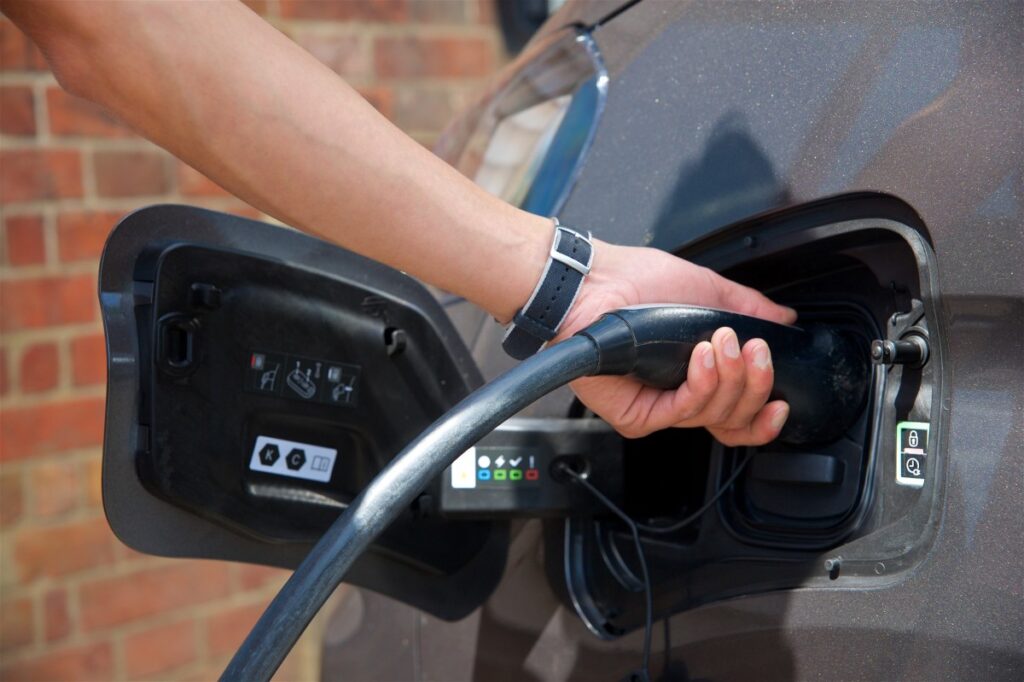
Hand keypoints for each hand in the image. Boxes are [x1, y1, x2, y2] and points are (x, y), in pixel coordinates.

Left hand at [554, 240, 796, 443]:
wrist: (594, 283)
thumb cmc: (635, 282)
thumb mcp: (705, 290)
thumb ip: (747, 308)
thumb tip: (783, 318)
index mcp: (697, 377)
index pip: (739, 415)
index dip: (765, 416)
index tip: (783, 402)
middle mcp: (678, 397)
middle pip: (734, 420)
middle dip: (755, 385)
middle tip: (755, 350)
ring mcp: (657, 408)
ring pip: (714, 415)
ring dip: (729, 376)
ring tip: (723, 341)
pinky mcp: (636, 416)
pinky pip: (682, 411)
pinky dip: (701, 383)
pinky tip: (702, 356)